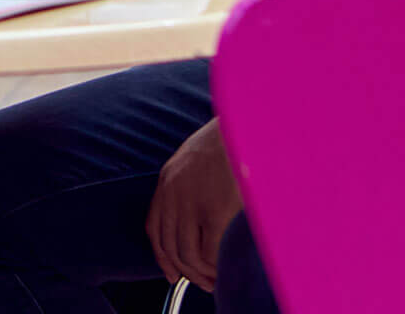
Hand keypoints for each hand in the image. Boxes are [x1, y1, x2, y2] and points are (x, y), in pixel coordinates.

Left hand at [145, 117, 242, 292]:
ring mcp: (192, 202)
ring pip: (186, 254)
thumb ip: (193, 182)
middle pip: (168, 246)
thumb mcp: (200, 157)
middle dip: (184, 272)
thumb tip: (201, 216)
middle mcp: (173, 192)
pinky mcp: (214, 211)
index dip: (162, 256)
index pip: (154, 228)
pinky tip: (225, 270)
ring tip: (216, 281)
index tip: (171, 273)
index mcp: (168, 178)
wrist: (250, 122)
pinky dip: (215, 267)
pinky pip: (209, 251)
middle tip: (202, 283)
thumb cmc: (234, 138)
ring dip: (200, 274)